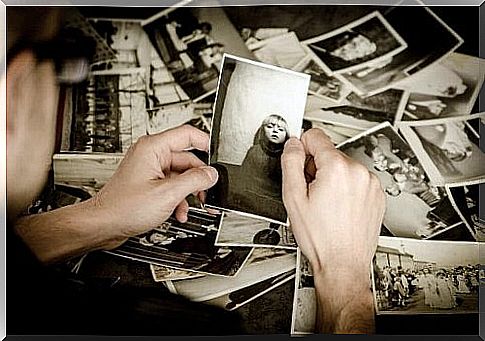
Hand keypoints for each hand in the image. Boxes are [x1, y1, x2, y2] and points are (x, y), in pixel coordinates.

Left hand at [88, 125, 218, 247]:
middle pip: (187, 159)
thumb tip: (212, 174)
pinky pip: (172, 185)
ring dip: (188, 192)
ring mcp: (150, 169)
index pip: (188, 134)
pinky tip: (178, 211)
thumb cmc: (123, 207)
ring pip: (181, 175)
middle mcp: (151, 155)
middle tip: (206, 192)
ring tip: (189, 206)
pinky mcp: (149, 183)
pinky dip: (179, 198)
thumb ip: (195, 181)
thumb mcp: (168, 193)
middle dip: (198, 178)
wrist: (104, 224)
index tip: (218, 156)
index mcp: (153, 148)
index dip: (206, 143)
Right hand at [281, 128, 384, 332]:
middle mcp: (358, 172)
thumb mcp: (293, 198)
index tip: (299, 160)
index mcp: (337, 169)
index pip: (316, 136)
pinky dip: (346, 188)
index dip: (302, 148)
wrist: (342, 263)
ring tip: (326, 203)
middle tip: (311, 192)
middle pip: (329, 153)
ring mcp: (370, 183)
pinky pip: (356, 180)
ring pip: (343, 167)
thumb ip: (290, 163)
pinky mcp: (377, 194)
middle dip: (317, 168)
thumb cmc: (321, 238)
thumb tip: (293, 145)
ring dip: (332, 178)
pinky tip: (338, 208)